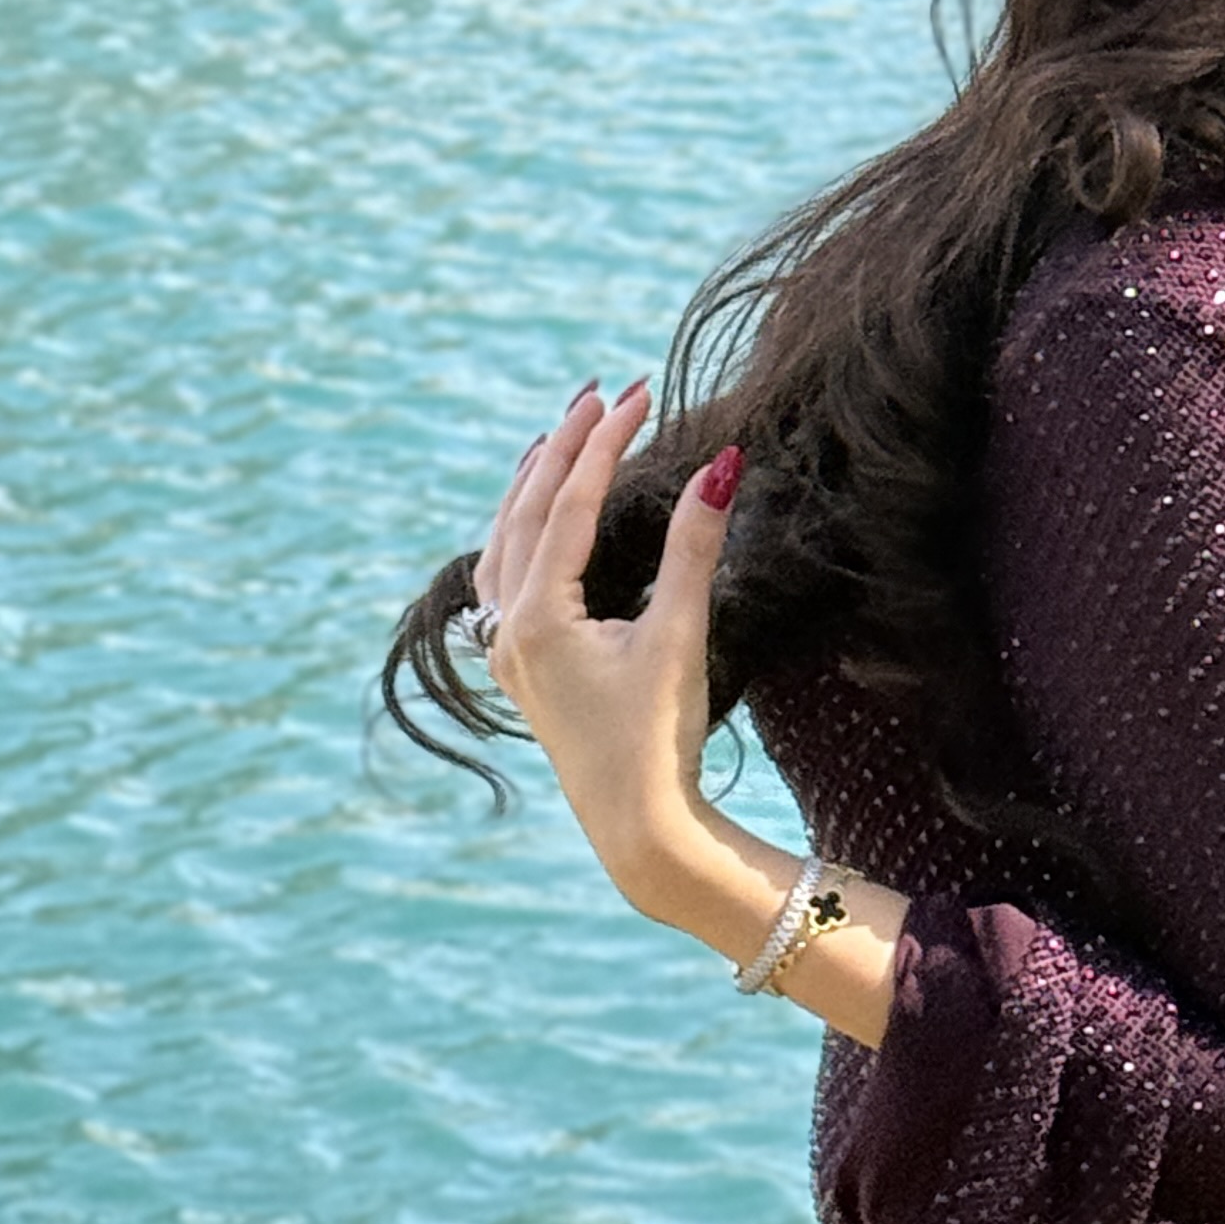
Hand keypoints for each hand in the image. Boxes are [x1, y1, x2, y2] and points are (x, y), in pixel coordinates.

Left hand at [473, 380, 738, 908]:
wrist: (640, 829)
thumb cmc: (660, 735)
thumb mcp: (679, 635)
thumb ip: (693, 546)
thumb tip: (723, 464)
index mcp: (539, 616)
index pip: (570, 504)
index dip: (604, 443)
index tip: (638, 395)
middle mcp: (509, 627)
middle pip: (526, 512)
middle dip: (563, 448)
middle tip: (602, 395)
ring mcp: (508, 650)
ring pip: (503, 543)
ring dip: (532, 485)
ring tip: (556, 438)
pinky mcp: (522, 669)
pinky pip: (501, 578)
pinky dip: (519, 532)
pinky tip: (533, 522)